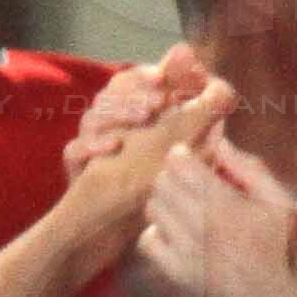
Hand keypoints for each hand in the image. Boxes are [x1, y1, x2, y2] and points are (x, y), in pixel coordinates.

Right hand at [67, 45, 214, 181]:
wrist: (127, 221)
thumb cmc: (159, 177)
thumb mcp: (187, 143)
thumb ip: (199, 108)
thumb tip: (222, 85)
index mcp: (135, 109)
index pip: (134, 81)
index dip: (145, 75)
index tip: (161, 77)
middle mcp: (110, 119)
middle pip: (112, 93)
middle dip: (134, 94)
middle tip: (155, 103)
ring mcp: (92, 140)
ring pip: (93, 116)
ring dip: (117, 114)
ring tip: (141, 118)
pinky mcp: (78, 164)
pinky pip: (74, 149)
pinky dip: (91, 146)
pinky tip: (112, 146)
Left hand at [135, 129, 296, 296]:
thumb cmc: (279, 246)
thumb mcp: (278, 200)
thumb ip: (249, 168)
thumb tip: (219, 142)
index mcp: (222, 202)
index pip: (179, 164)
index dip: (181, 156)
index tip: (189, 158)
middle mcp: (197, 223)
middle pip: (162, 183)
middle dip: (172, 176)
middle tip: (186, 182)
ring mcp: (183, 249)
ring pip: (153, 208)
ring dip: (164, 202)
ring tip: (180, 206)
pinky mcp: (175, 271)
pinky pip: (147, 240)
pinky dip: (156, 232)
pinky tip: (172, 233)